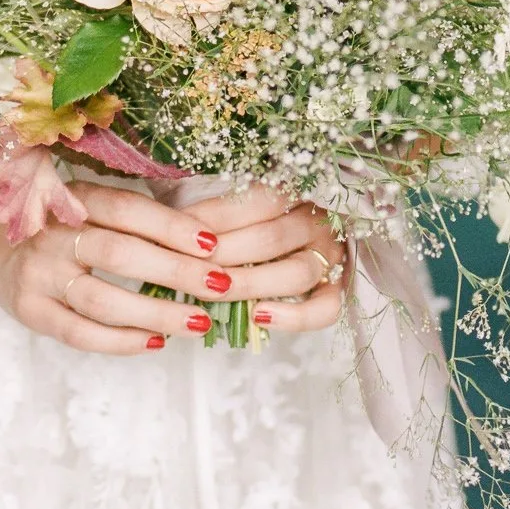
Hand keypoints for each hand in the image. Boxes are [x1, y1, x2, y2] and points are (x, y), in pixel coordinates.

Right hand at [0, 182, 230, 355]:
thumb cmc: (58, 224)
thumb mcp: (87, 203)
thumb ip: (131, 217)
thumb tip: (204, 238)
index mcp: (74, 199)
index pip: (126, 209)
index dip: (171, 226)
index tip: (213, 243)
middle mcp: (53, 235)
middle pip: (120, 253)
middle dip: (176, 271)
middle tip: (220, 286)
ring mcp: (39, 275)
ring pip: (102, 299)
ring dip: (156, 313)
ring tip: (198, 322)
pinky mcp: (30, 311)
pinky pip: (79, 333)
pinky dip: (120, 341)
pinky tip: (155, 343)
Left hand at [180, 183, 347, 334]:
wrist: (306, 242)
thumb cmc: (257, 223)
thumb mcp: (240, 207)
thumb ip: (215, 215)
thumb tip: (170, 228)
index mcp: (295, 191)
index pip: (252, 201)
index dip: (211, 217)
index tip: (173, 232)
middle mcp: (317, 221)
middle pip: (270, 238)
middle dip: (223, 254)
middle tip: (184, 267)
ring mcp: (332, 256)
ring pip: (296, 272)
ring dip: (251, 283)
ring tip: (216, 290)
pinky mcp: (339, 290)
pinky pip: (325, 309)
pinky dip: (293, 317)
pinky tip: (259, 317)